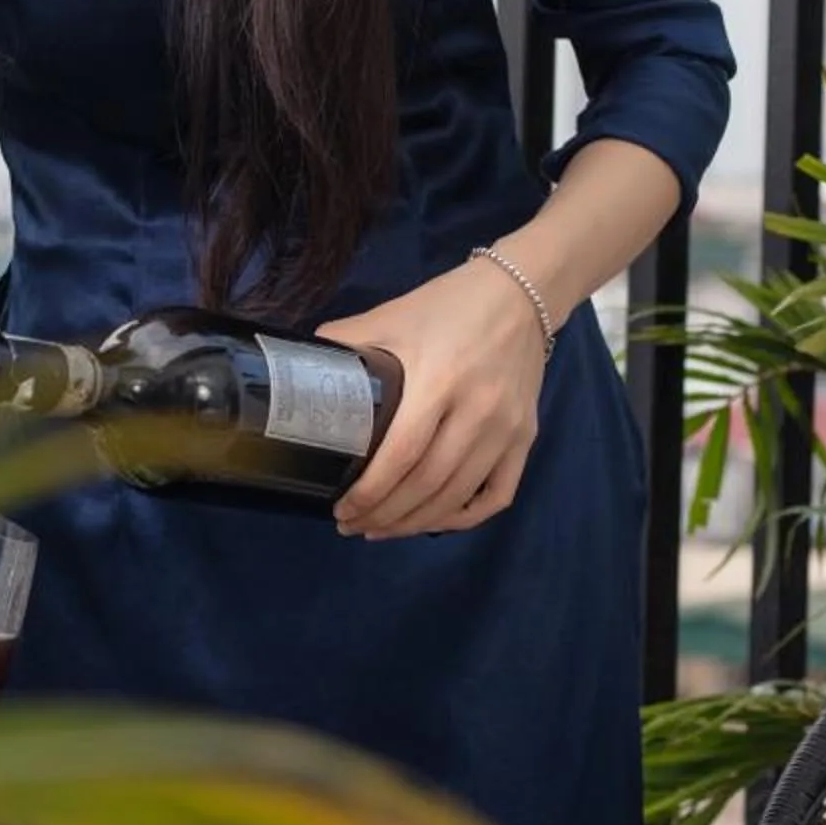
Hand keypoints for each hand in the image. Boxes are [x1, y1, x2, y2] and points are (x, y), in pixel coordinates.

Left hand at [320, 256, 550, 538]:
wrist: (519, 295)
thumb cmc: (447, 306)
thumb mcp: (392, 316)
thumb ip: (347, 341)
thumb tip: (299, 367)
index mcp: (438, 381)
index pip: (402, 454)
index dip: (370, 491)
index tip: (341, 507)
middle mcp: (477, 412)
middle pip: (428, 485)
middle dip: (385, 515)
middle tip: (352, 525)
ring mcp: (506, 429)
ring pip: (459, 497)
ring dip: (416, 523)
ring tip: (381, 530)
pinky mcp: (525, 438)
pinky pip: (498, 494)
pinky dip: (465, 517)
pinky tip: (433, 522)